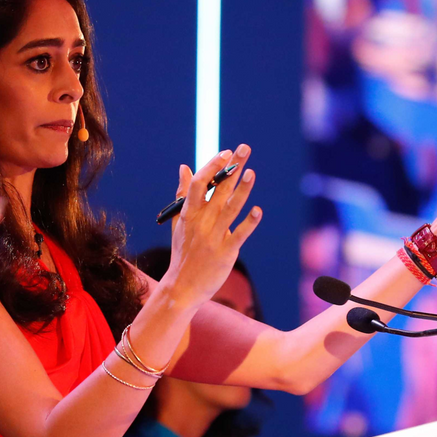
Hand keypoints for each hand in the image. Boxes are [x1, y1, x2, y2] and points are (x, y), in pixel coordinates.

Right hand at [161, 144, 261, 307]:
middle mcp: (201, 222)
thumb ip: (183, 194)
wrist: (182, 287)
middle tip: (244, 149)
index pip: (200, 184)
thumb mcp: (179, 222)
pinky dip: (249, 222)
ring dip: (241, 190)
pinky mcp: (226, 251)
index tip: (225, 152)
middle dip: (232, 167)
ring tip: (251, 172)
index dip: (212, 166)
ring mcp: (214, 237)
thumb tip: (185, 167)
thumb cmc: (182, 253)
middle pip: (219, 190)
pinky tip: (258, 210)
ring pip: (230, 208)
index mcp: (189, 213)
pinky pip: (240, 234)